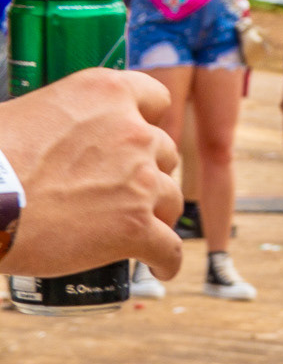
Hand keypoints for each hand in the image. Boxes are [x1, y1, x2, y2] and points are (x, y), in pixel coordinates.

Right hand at [0, 71, 183, 278]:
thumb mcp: (31, 112)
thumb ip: (64, 119)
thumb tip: (59, 136)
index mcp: (106, 94)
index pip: (155, 99)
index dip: (148, 121)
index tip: (139, 139)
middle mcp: (133, 132)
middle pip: (165, 154)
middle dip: (149, 172)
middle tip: (123, 191)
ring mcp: (139, 181)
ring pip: (171, 200)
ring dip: (158, 215)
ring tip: (138, 232)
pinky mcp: (136, 227)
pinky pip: (169, 249)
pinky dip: (166, 261)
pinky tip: (158, 268)